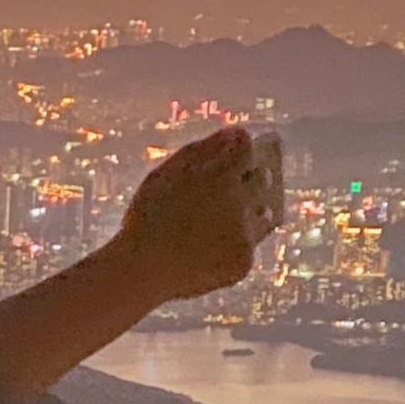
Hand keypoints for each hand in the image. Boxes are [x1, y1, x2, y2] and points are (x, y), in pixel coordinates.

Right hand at [108, 126, 262, 303]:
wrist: (140, 270)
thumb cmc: (148, 217)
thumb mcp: (166, 174)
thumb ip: (204, 149)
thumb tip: (237, 133)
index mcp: (220, 174)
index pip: (247, 147)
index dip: (241, 147)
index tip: (238, 149)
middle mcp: (240, 202)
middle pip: (263, 179)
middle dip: (254, 177)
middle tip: (247, 179)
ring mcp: (244, 235)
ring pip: (263, 214)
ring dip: (253, 212)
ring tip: (239, 213)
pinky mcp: (244, 263)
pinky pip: (249, 246)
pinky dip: (235, 245)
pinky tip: (212, 249)